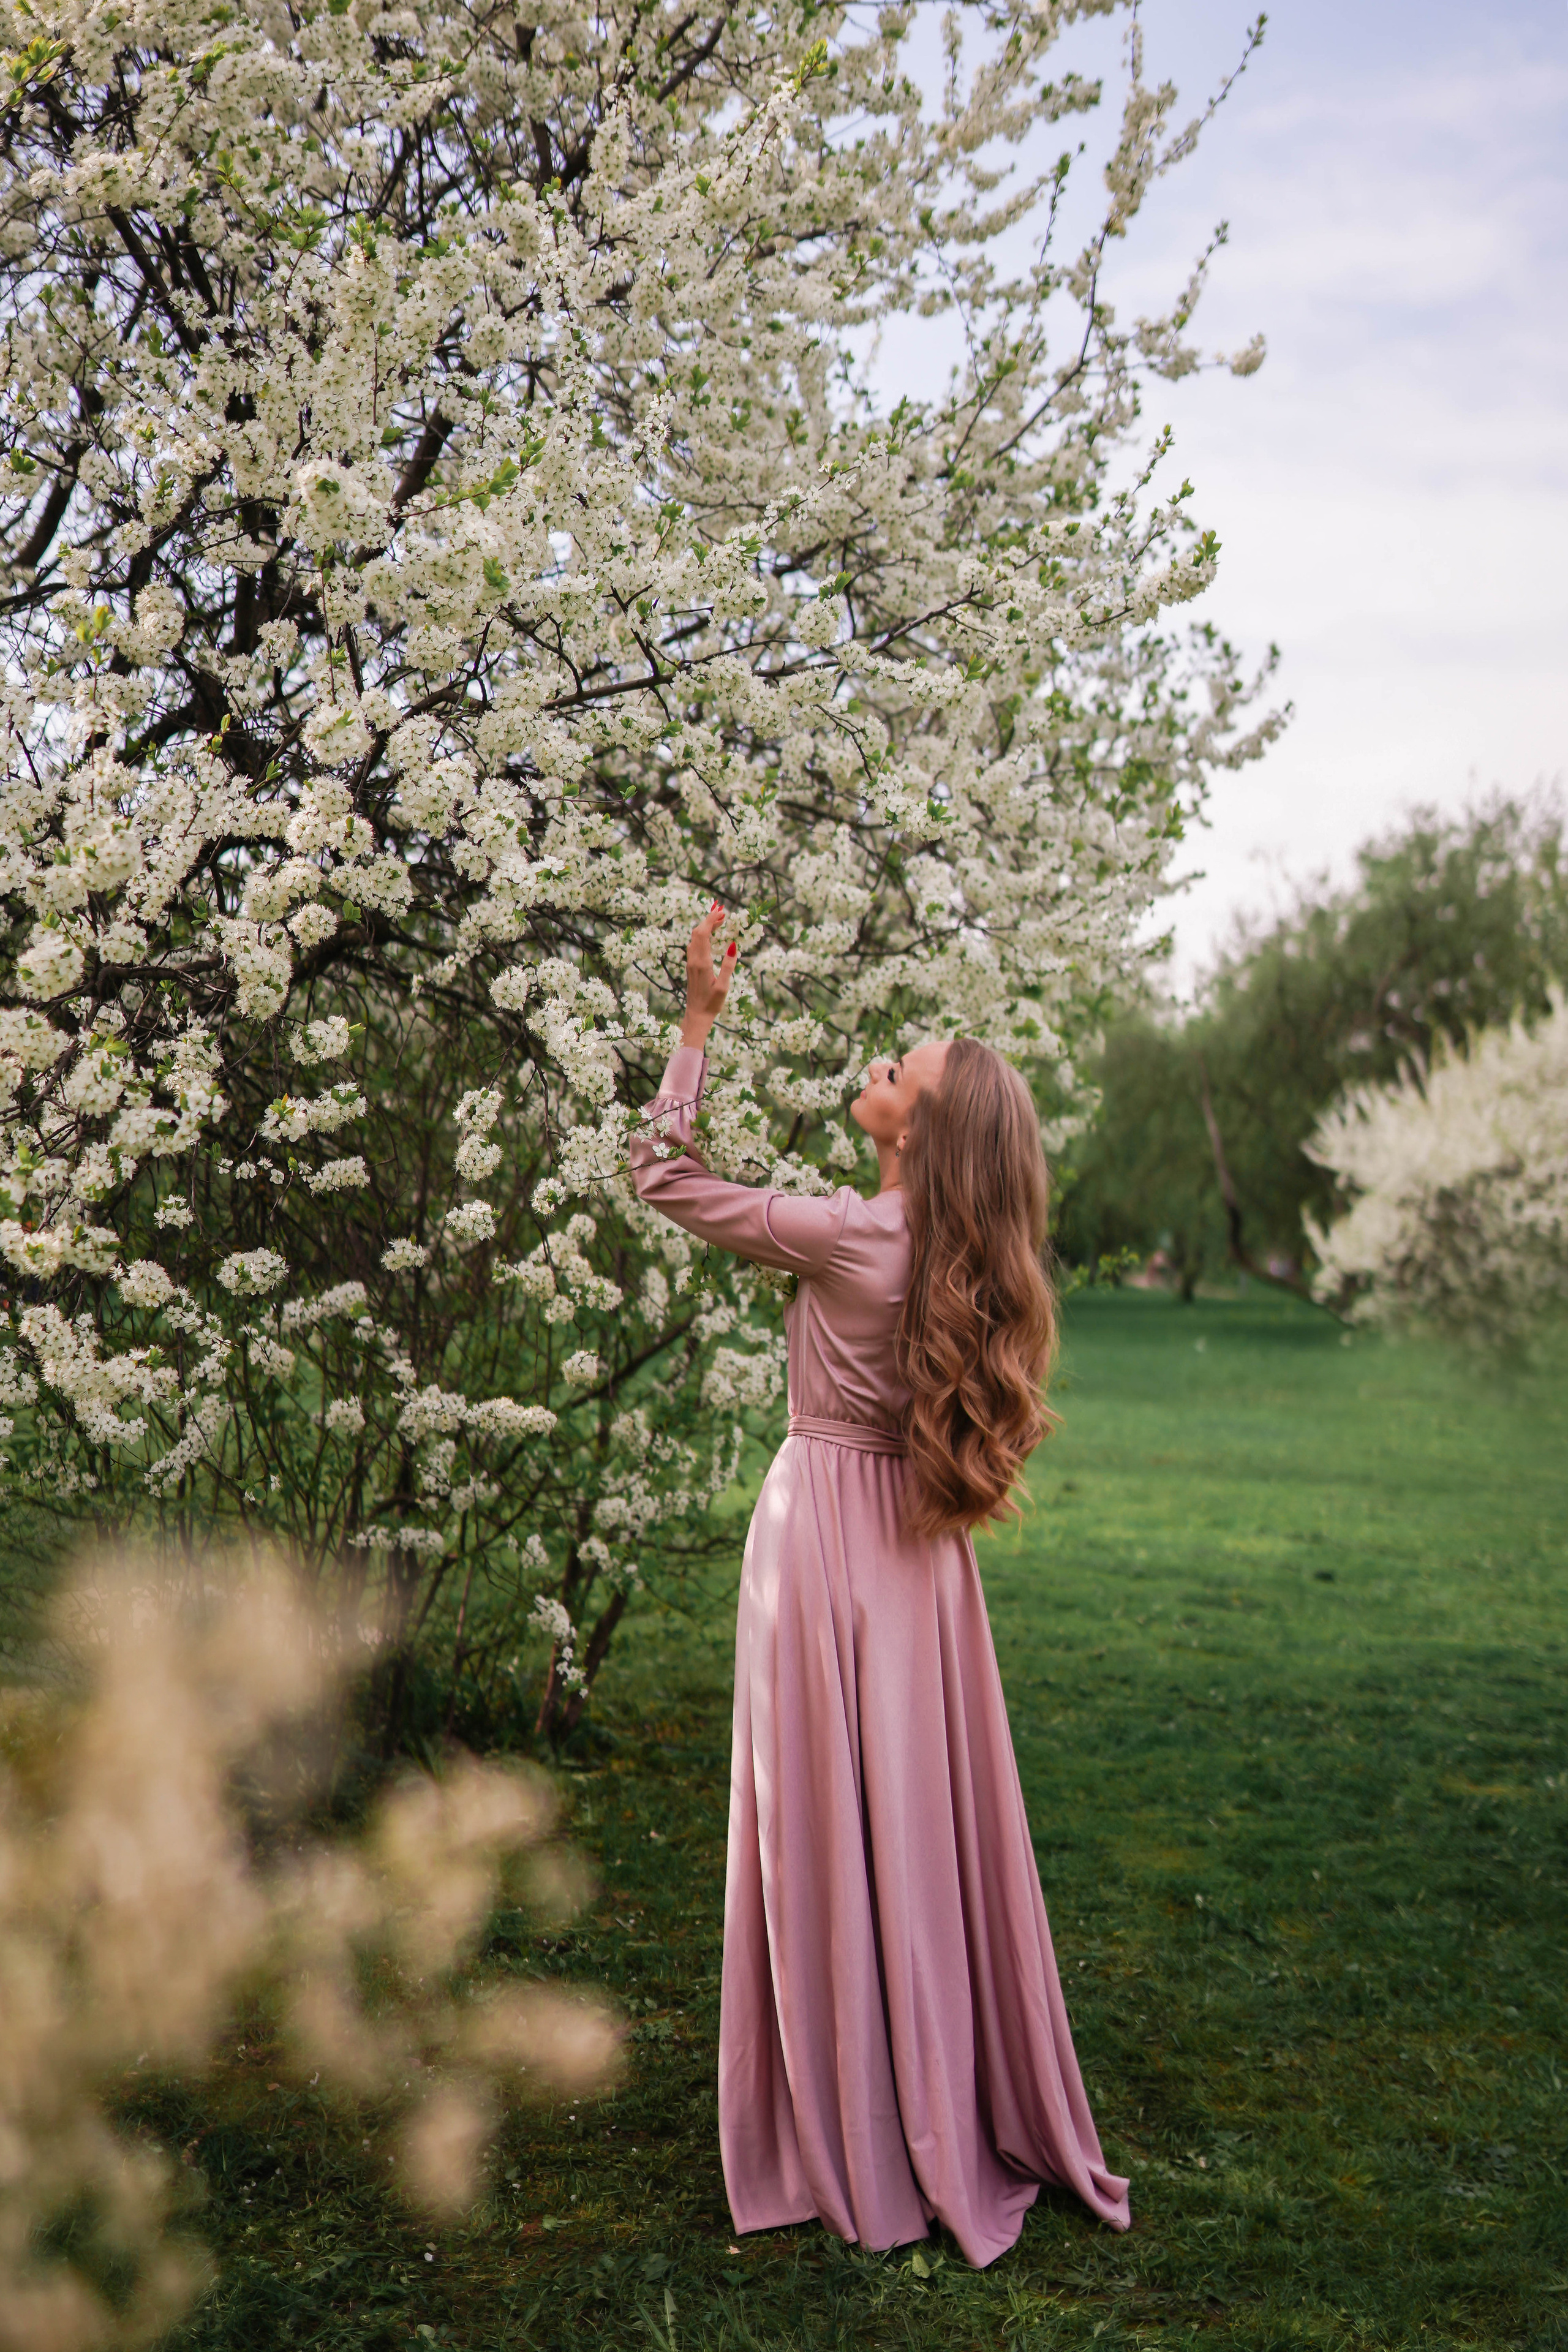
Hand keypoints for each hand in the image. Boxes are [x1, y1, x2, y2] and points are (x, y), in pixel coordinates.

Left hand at [681, 902, 738, 1047]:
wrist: (696, 1015)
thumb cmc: (712, 1004)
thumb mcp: (724, 986)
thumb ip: (728, 966)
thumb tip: (733, 945)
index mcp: (702, 963)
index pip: (703, 934)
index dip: (711, 920)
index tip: (722, 911)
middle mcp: (694, 960)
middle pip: (697, 932)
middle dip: (709, 919)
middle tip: (722, 911)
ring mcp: (690, 963)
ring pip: (695, 937)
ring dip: (705, 926)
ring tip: (719, 920)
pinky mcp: (691, 966)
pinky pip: (695, 944)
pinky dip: (702, 934)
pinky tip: (710, 934)